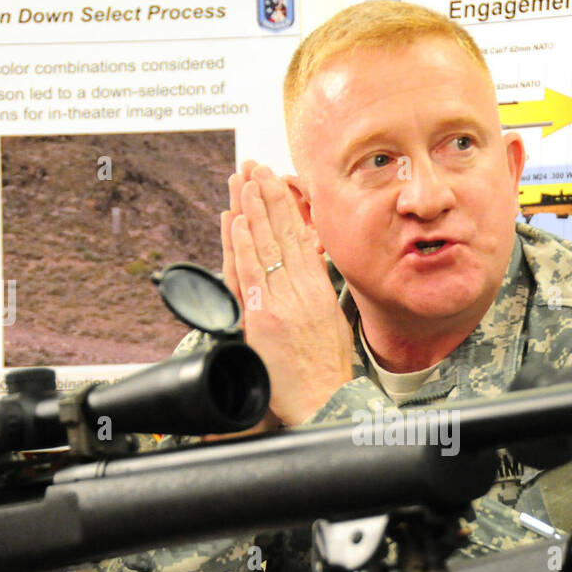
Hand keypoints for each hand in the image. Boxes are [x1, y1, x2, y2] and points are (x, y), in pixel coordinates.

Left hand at [220, 162, 352, 425]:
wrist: (326, 404)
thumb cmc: (328, 375)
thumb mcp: (333, 328)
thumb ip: (317, 300)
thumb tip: (310, 277)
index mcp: (321, 292)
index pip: (301, 239)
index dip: (286, 208)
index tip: (275, 183)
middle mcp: (303, 292)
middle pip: (283, 235)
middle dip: (267, 197)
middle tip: (254, 167)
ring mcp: (283, 303)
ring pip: (266, 247)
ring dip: (252, 210)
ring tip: (241, 181)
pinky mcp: (265, 319)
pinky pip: (251, 274)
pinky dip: (244, 245)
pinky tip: (237, 222)